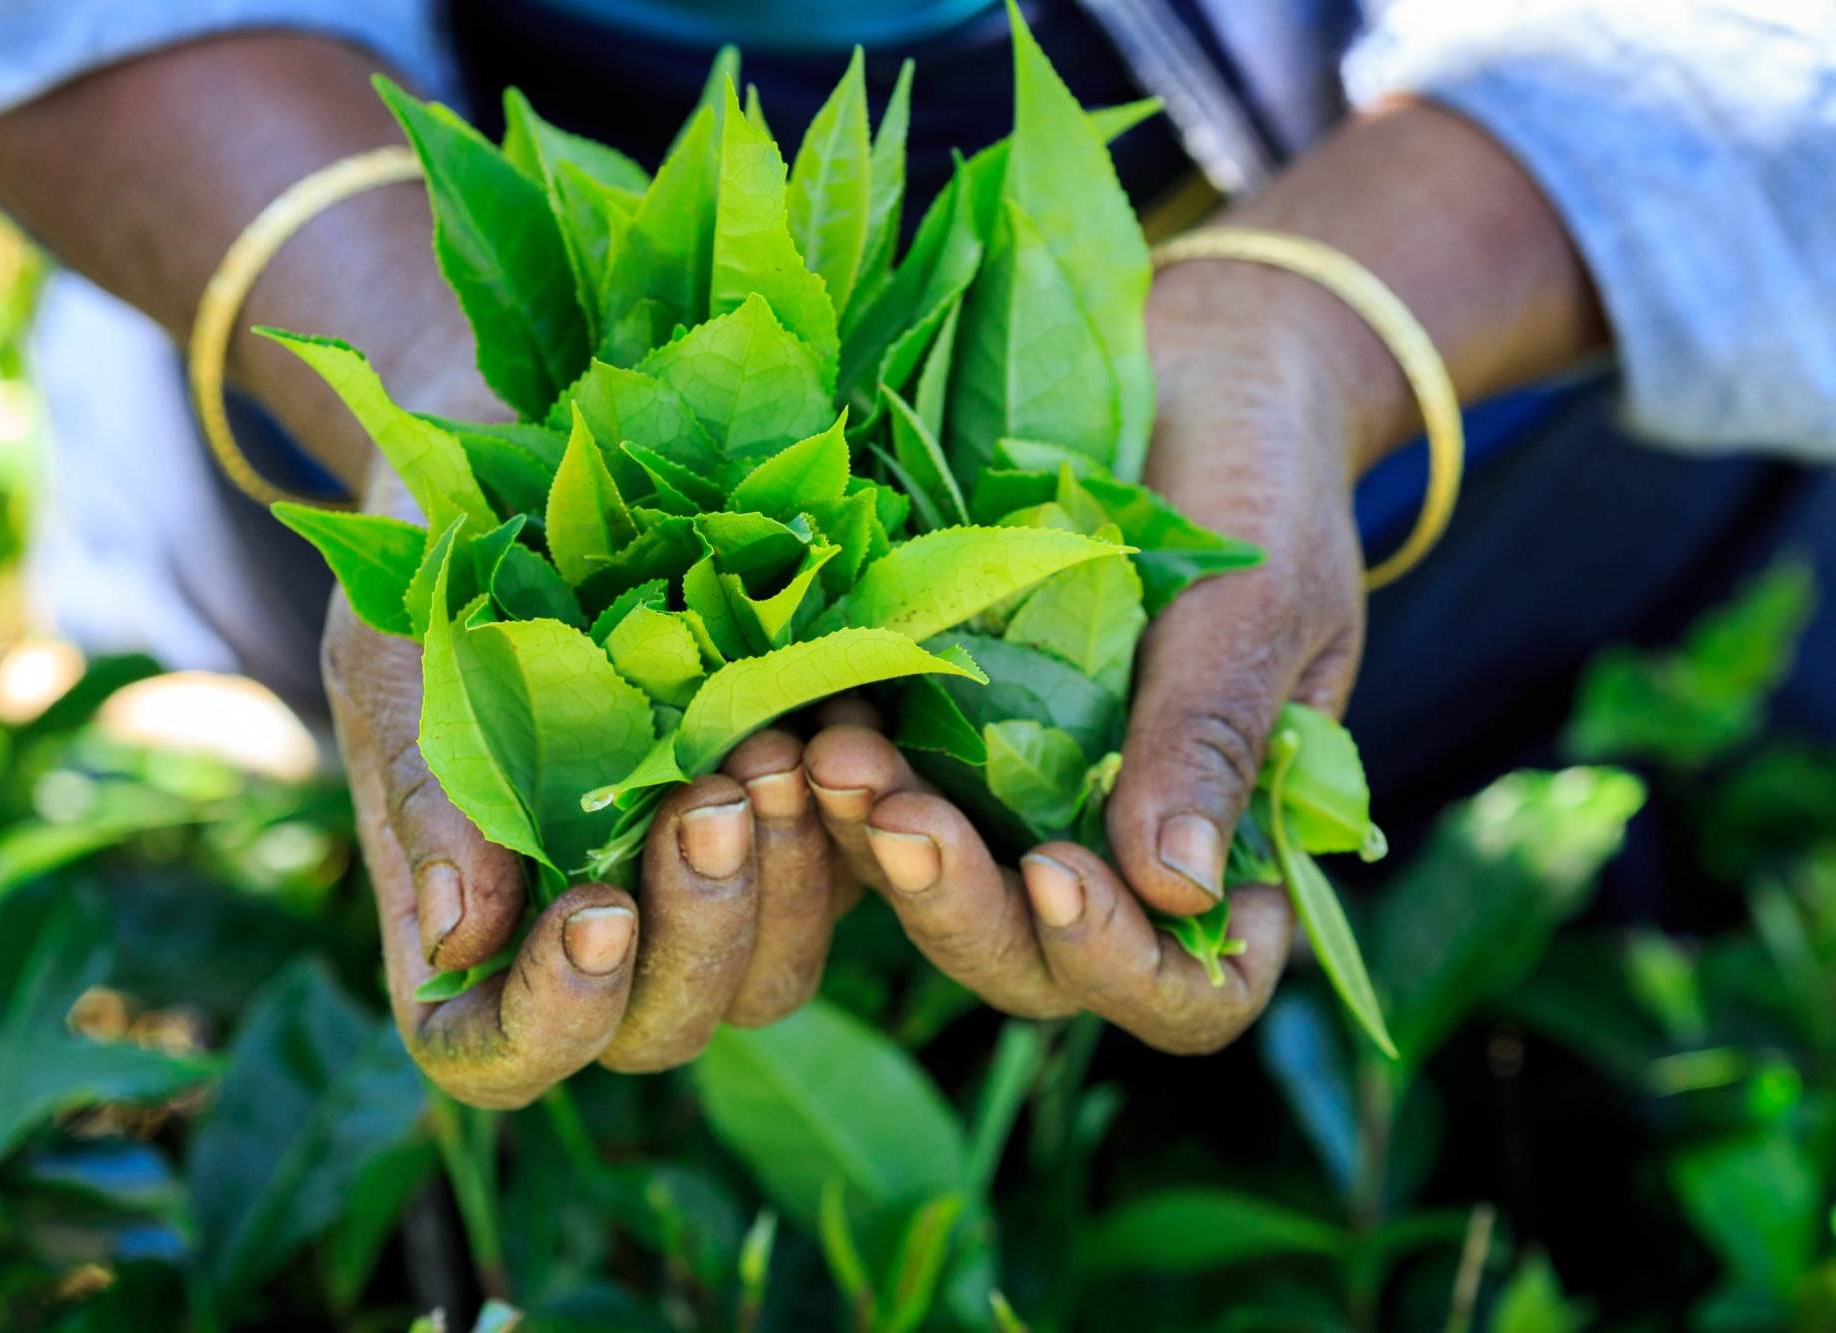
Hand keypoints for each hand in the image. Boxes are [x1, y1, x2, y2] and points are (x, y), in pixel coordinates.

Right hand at [327, 467, 861, 1105]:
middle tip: (710, 802)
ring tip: (774, 752)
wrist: (535, 460)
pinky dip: (857, 823)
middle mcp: (597, 933)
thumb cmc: (434, 569)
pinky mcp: (801, 823)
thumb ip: (427, 793)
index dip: (552, 1022)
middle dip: (698, 933)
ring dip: (787, 883)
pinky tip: (841, 728)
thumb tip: (460, 938)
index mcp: (475, 927)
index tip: (596, 913)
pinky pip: (855, 879)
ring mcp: (706, 886)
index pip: (501, 1054)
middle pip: (661, 1031)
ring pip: (771, 977)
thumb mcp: (401, 662)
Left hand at [804, 260, 1372, 1053]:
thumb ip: (1211, 739)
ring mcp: (1022, 803)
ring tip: (833, 758)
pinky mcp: (942, 738)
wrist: (1195, 367)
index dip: (1122, 964)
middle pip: (1039, 965)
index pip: (1190, 986)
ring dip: (884, 851)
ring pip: (945, 896)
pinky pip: (886, 799)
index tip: (1059, 872)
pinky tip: (805, 722)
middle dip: (962, 910)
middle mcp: (1118, 852)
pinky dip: (844, 783)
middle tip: (899, 819)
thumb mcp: (1259, 604)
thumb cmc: (1262, 482)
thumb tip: (1180, 890)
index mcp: (1234, 848)